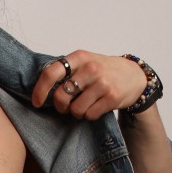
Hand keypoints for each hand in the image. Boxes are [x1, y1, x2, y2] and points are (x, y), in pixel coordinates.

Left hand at [32, 51, 146, 120]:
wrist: (134, 75)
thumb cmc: (104, 70)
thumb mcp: (86, 61)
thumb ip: (67, 71)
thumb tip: (42, 89)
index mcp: (79, 57)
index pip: (51, 72)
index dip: (40, 90)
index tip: (37, 102)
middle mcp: (90, 68)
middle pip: (62, 96)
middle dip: (61, 107)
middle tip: (66, 106)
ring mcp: (102, 83)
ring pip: (76, 109)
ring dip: (77, 113)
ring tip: (84, 105)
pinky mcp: (111, 97)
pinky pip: (89, 115)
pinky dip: (89, 115)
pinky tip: (96, 107)